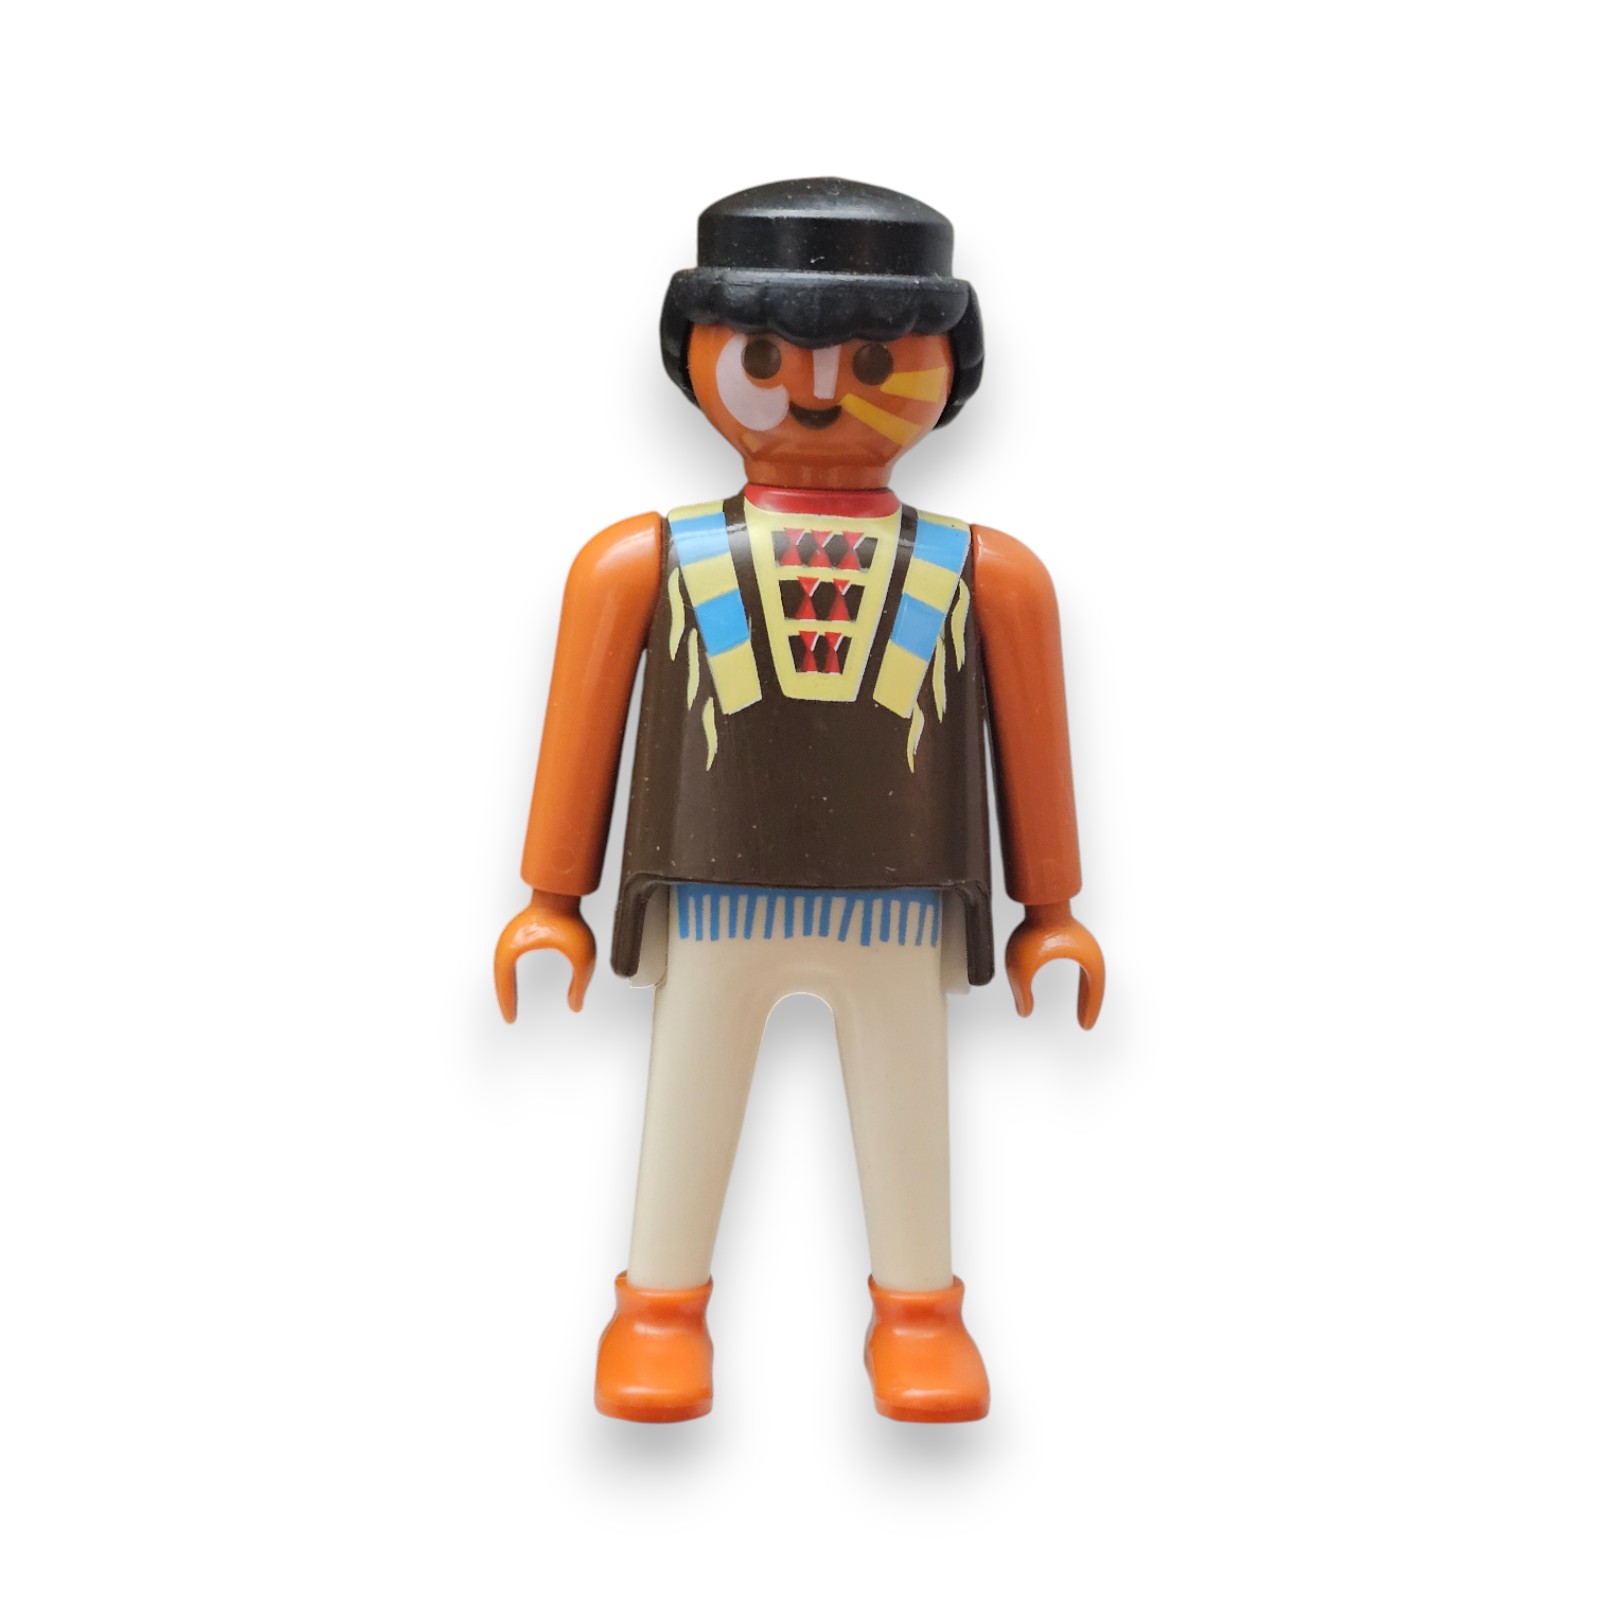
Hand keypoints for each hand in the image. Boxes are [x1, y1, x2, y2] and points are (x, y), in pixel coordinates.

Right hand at [494, 890, 596, 1020]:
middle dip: (505, 998)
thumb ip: (580, 984)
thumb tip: (576, 1007)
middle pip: (500, 977)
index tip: (510, 1019)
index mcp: (515, 947)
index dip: (507, 1003)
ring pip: (502, 968)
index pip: (504, 981)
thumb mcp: (582, 958)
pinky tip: (516, 984)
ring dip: (506, 987)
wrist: (564, 893)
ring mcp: (513, 936)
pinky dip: (510, 975)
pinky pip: (509, 960)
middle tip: (509, 1017)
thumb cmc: (571, 920)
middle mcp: (509, 942)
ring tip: (511, 1005)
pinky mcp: (520, 934)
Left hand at [1004, 901, 1104, 1027]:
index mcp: (1087, 958)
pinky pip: (1082, 964)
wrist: (1038, 901)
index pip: (1094, 991)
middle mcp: (1089, 951)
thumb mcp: (1022, 968)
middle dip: (1089, 1004)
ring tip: (1082, 1009)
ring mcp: (1082, 943)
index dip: (1090, 1010)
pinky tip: (1073, 985)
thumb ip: (1022, 992)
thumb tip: (1024, 1012)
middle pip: (1095, 985)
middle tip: (1084, 1022)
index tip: (1085, 1026)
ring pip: (1090, 975)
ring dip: (1087, 992)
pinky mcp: (1074, 938)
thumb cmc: (1033, 929)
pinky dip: (1080, 979)